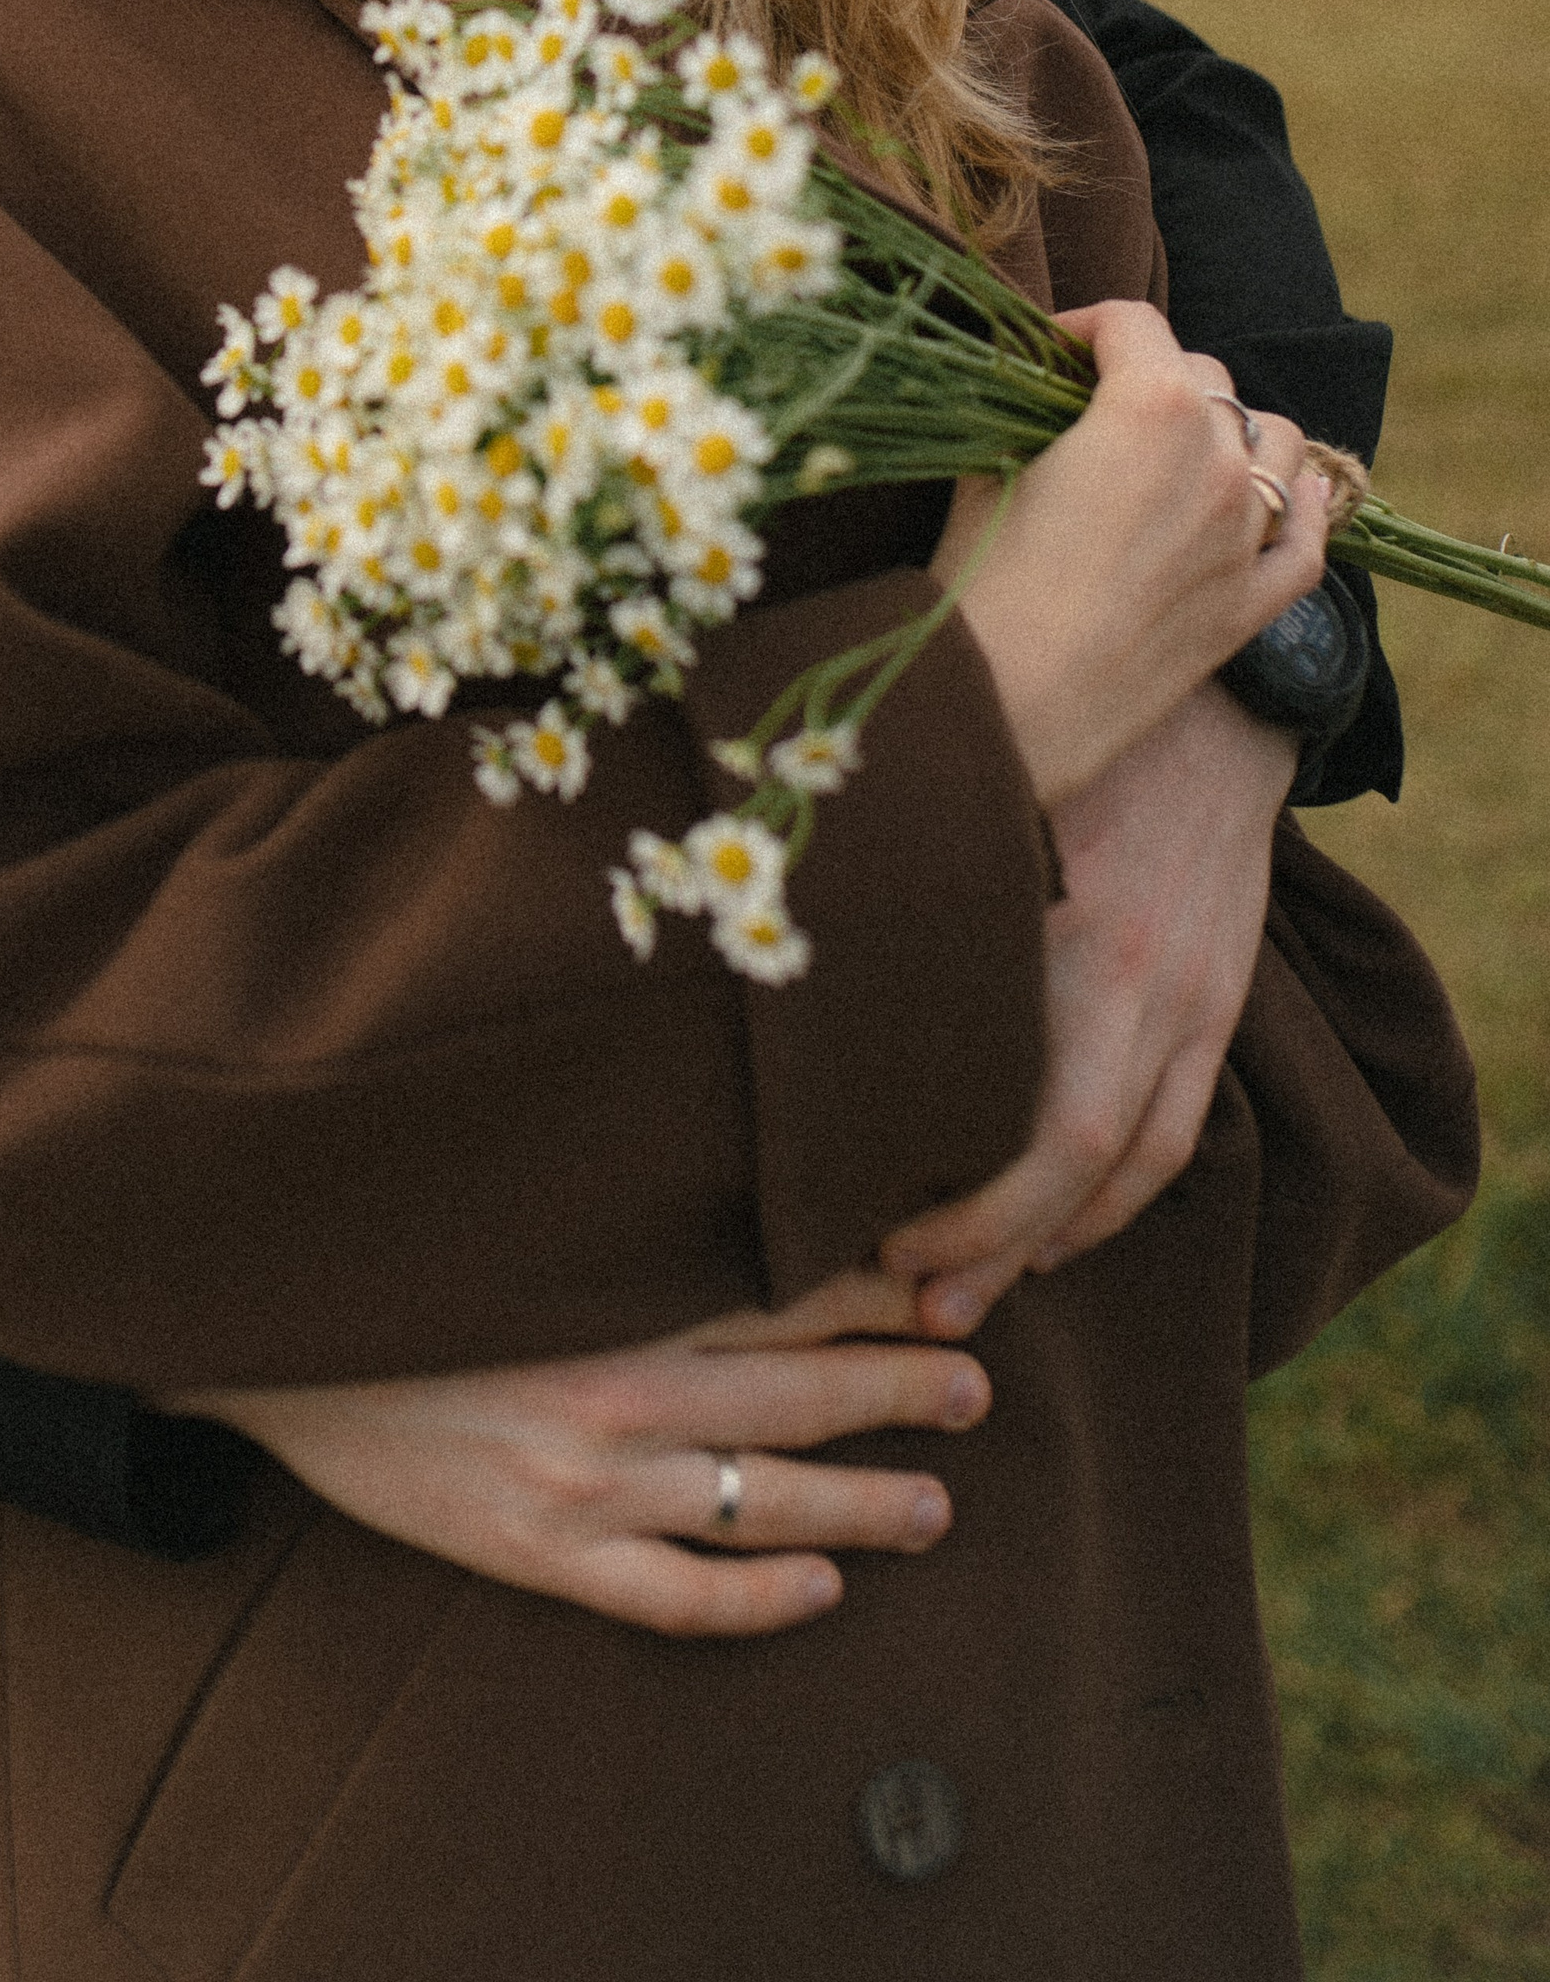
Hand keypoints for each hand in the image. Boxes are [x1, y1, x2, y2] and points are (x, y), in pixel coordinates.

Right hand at [166, 1268, 989, 1637]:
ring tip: (934, 1507)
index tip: (944, 1282)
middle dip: (899, 1392)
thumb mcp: (513, 1210)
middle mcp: (613, 1387)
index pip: (779, 1289)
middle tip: (976, 1389)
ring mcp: (581, 1482)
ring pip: (760, 1505)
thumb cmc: (398, 1259)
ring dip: (862, 1507)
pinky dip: (757, 1600)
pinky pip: (673, 1598)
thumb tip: (719, 1177)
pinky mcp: (536, 1554)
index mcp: (612, 1290)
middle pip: (796, 1396)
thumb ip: (617, 1209)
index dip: (873, 1290)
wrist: (266, 1333)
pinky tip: (818, 1593)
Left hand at [881, 678, 1297, 1334]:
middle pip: (1069, 1157)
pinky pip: (1176, 1133)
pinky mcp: (1220, 1002)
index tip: (861, 1227)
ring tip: (970, 1293)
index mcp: (1062, 927)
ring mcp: (1192, 999)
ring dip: (1052, 1242)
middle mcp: (1136, 978)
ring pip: (1130, 1164)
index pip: (1012, 1106)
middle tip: (905, 1297)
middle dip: (987, 1244)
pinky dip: (1118, 1201)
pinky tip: (1061, 1235)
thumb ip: (901, 871)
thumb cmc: (1057, 736)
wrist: (1213, 704)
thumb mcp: (977, 788)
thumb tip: (781, 927)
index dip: (947, 1192)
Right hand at [934, 302, 1329, 807]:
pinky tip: (1285, 496)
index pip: (1132, 323)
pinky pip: (1306, 537)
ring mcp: (1247, 533)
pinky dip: (1298, 507)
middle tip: (1094, 409)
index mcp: (1151, 409)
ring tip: (1183, 449)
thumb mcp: (982, 472)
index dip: (1082, 326)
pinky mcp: (1253, 603)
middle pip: (1205, 376)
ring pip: (1277, 440)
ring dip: (1233, 430)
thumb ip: (1019, 416)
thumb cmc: (979, 585)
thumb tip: (1024, 394)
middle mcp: (1218, 459)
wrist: (1009, 708)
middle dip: (1150, 376)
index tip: (1048, 354)